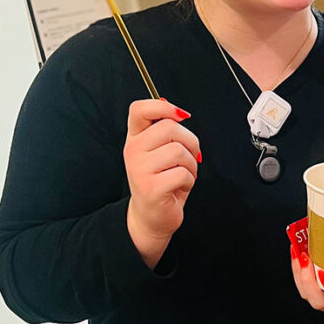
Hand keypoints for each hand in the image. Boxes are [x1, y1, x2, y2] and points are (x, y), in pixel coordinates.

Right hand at [124, 99, 200, 267]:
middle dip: (190, 142)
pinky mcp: (151, 187)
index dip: (163, 106)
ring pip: (179, 150)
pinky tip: (179, 187)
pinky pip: (182, 173)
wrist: (151, 216)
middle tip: (188, 158)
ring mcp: (140, 169)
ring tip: (182, 174)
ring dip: (191, 164)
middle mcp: (133, 151)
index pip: (139, 109)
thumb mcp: (160, 151)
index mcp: (135, 138)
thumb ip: (165, 130)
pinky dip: (189, 180)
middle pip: (170, 127)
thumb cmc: (161, 181)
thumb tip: (176, 110)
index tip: (180, 115)